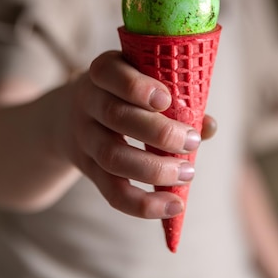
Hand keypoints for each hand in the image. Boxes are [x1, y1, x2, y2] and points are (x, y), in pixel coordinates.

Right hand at [62, 51, 213, 219]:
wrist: (68, 115)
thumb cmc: (123, 93)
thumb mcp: (141, 82)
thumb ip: (176, 97)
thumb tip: (209, 126)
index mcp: (103, 72)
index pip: (109, 73)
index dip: (136, 87)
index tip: (167, 99)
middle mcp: (87, 101)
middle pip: (115, 116)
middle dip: (158, 132)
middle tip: (192, 141)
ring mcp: (84, 137)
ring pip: (112, 157)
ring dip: (154, 169)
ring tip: (188, 173)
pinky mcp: (88, 170)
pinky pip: (112, 192)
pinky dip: (142, 204)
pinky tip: (172, 205)